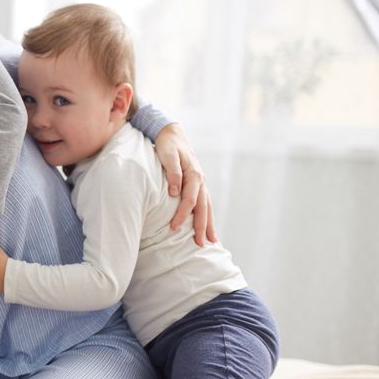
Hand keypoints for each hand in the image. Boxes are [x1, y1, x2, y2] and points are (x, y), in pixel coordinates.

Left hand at [154, 123, 216, 245]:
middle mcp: (201, 180)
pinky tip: (207, 226)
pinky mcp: (199, 184)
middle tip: (201, 244)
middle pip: (203, 207)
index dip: (182, 214)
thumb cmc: (167, 145)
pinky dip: (207, 216)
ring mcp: (202, 183)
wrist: (172, 134)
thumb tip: (175, 192)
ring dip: (209, 224)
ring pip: (208, 206)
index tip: (173, 228)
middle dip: (201, 226)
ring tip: (211, 241)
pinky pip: (205, 203)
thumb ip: (172, 173)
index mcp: (194, 174)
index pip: (190, 199)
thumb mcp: (167, 155)